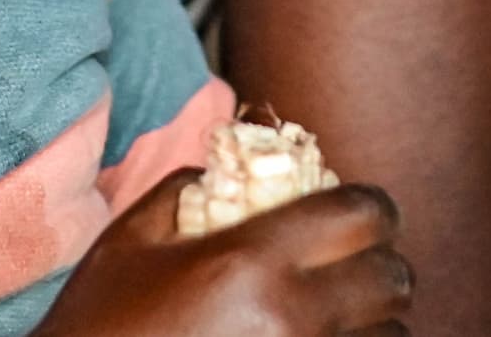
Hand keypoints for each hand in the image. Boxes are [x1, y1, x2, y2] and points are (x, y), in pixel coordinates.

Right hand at [35, 173, 412, 336]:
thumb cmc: (98, 329)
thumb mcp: (131, 244)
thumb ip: (187, 191)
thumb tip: (232, 170)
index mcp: (252, 261)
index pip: (361, 215)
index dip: (372, 208)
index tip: (364, 213)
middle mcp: (291, 319)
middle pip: (392, 279)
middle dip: (381, 264)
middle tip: (357, 264)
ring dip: (376, 322)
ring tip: (345, 315)